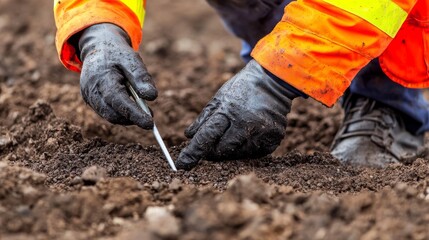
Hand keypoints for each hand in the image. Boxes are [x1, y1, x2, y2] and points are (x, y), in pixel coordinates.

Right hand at [79, 23, 156, 128]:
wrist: (96, 46)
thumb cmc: (117, 53)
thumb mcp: (132, 59)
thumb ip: (141, 77)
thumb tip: (152, 97)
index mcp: (102, 77)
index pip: (118, 101)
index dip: (134, 114)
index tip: (150, 123)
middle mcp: (91, 89)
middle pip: (113, 114)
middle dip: (132, 118)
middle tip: (150, 116)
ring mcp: (88, 96)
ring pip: (109, 115)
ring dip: (127, 116)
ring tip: (142, 109)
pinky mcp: (89, 99)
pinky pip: (106, 112)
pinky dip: (120, 112)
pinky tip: (130, 105)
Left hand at [176, 60, 296, 169]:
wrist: (274, 81)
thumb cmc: (242, 89)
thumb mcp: (220, 98)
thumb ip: (204, 118)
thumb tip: (189, 136)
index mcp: (229, 110)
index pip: (207, 136)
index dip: (194, 151)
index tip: (183, 164)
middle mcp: (247, 123)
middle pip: (222, 150)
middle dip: (213, 151)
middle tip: (212, 144)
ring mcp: (262, 133)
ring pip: (238, 154)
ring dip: (231, 149)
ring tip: (236, 131)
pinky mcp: (273, 140)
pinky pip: (254, 153)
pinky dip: (247, 148)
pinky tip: (249, 134)